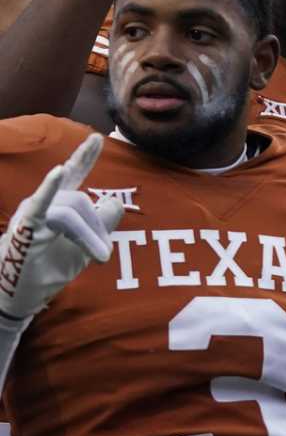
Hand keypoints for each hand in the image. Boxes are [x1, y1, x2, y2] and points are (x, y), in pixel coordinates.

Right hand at [0, 135, 121, 323]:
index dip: (84, 156)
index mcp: (56, 206)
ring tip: (97, 258)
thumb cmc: (48, 271)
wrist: (20, 298)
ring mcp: (32, 215)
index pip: (73, 176)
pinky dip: (48, 188)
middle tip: (102, 255)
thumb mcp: (85, 247)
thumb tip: (115, 201)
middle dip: (98, 228)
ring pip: (70, 210)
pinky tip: (57, 172)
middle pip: (81, 201)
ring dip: (89, 236)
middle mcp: (43, 205)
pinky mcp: (24, 229)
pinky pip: (39, 206)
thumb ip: (102, 224)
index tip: (97, 137)